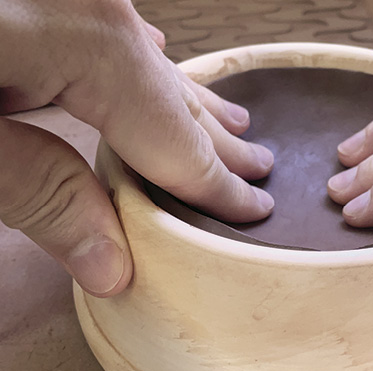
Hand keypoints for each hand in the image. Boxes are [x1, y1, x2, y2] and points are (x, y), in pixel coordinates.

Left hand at [0, 0, 273, 296]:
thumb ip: (40, 196)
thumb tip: (112, 270)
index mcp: (84, 40)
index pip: (175, 136)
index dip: (217, 184)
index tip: (254, 211)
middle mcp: (92, 5)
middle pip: (175, 94)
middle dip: (218, 141)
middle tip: (259, 170)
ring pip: (151, 60)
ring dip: (190, 101)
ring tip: (231, 122)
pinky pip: (118, 31)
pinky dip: (145, 64)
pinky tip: (158, 60)